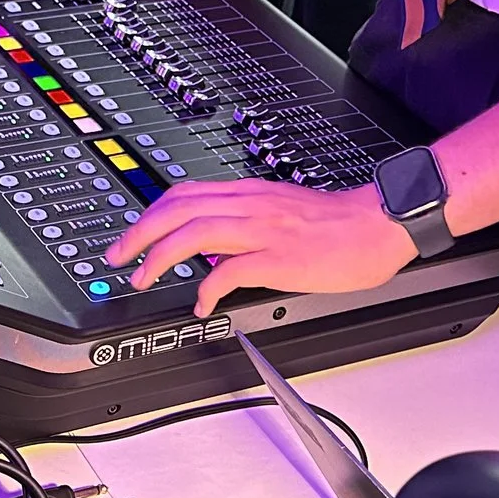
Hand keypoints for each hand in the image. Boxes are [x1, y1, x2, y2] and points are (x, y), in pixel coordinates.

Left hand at [104, 178, 417, 318]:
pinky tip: (201, 304)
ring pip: (193, 233)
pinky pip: (230, 271)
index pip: (184, 193)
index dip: (150, 213)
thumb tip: (216, 248)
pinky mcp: (278, 257)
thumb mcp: (282, 210)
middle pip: (177, 210)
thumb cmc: (339, 223)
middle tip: (118, 258)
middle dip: (139, 234)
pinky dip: (206, 288)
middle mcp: (250, 205)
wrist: (380, 223)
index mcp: (249, 192)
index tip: (132, 234)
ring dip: (159, 257)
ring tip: (143, 279)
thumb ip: (247, 221)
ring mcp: (262, 230)